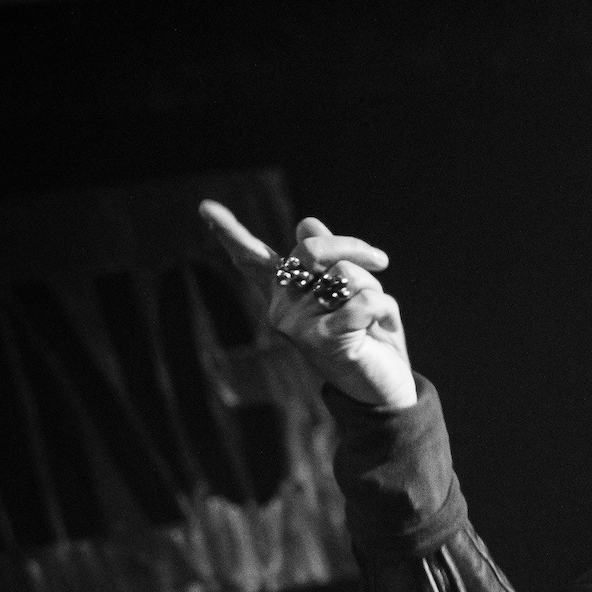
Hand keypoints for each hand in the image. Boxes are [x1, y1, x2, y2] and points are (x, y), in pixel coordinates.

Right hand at [198, 201, 418, 410]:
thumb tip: (305, 223)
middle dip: (352, 248)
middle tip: (381, 260)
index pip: (253, 258)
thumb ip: (329, 260)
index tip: (205, 206)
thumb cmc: (369, 334)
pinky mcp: (321, 341)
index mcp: (284, 292)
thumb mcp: (352, 289)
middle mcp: (281, 308)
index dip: (230, 231)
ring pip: (345, 275)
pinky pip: (362, 302)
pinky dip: (384, 309)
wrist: (386, 385)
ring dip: (374, 288)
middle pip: (311, 249)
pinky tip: (382, 328)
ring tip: (374, 315)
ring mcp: (297, 326)